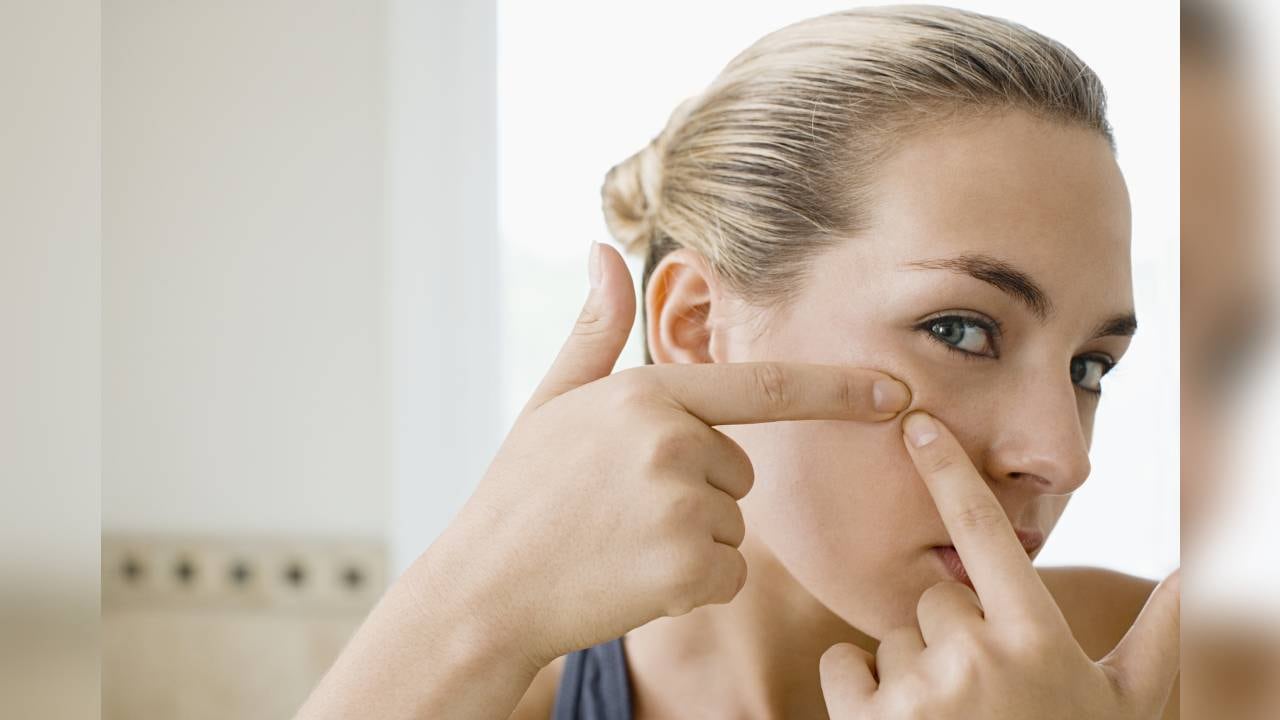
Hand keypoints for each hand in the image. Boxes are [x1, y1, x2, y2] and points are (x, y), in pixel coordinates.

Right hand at [431, 242, 912, 672]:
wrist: (484, 591)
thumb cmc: (519, 495)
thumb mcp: (553, 401)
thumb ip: (595, 331)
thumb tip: (602, 250)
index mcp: (647, 393)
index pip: (764, 385)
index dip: (836, 389)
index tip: (895, 391)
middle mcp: (672, 440)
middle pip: (740, 472)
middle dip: (698, 492)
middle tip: (622, 511)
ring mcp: (682, 505)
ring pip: (733, 525)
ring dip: (692, 541)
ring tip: (619, 543)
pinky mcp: (688, 567)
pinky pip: (728, 573)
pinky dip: (692, 584)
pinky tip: (632, 579)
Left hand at [820, 411, 1179, 719]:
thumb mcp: (1124, 705)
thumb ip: (1159, 637)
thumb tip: (1196, 575)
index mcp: (1036, 640)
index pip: (986, 534)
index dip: (948, 474)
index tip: (916, 424)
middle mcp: (977, 658)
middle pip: (934, 599)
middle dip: (950, 636)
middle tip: (981, 694)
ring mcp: (918, 694)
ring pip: (891, 637)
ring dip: (910, 670)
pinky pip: (843, 666)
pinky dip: (859, 690)